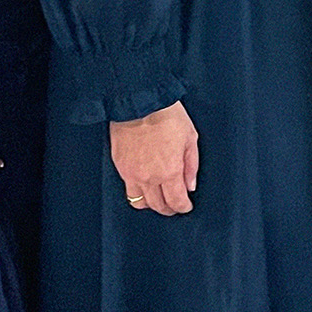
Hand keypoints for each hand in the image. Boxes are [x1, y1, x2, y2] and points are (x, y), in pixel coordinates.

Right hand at [111, 101, 198, 215]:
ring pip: (140, 203)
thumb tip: (190, 186)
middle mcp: (149, 177)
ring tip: (158, 199)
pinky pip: (128, 190)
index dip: (183, 207)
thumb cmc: (167, 116)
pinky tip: (145, 187)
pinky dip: (137, 193)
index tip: (186, 207)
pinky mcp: (120, 167)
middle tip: (175, 206)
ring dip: (151, 204)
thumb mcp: (190, 137)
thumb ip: (191, 165)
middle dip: (169, 209)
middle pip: (158, 206)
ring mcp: (132, 174)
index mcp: (169, 171)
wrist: (139, 103)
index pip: (176, 201)